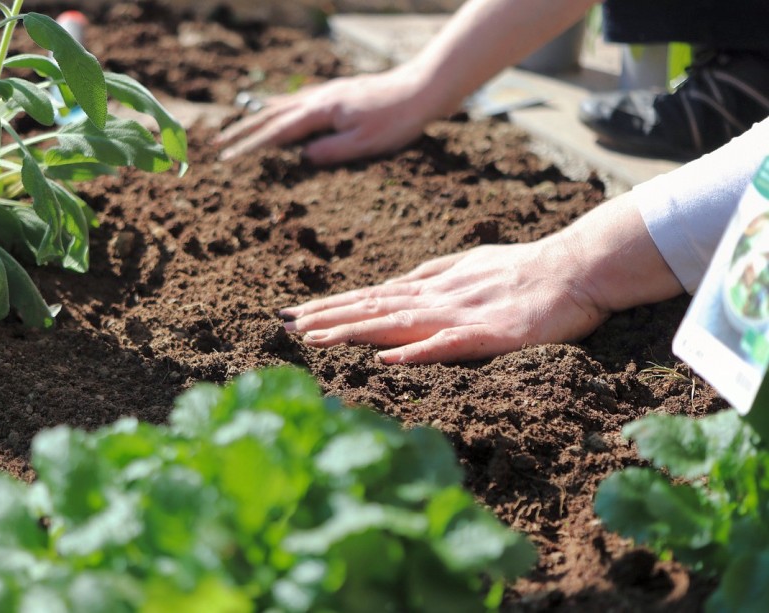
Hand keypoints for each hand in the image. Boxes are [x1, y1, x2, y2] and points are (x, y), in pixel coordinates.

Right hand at [215, 66, 438, 164]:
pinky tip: (277, 109)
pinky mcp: (336, 93)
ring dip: (256, 118)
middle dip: (243, 131)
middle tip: (218, 144)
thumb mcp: (364, 144)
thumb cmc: (396, 120)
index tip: (228, 159)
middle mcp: (319, 98)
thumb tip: (302, 158)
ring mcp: (326, 93)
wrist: (421, 89)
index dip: (250, 147)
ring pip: (282, 105)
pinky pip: (298, 100)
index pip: (277, 132)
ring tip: (237, 128)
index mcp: (321, 112)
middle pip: (271, 116)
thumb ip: (331, 151)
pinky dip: (279, 107)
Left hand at [279, 239, 608, 363]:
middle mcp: (438, 298)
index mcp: (433, 286)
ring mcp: (462, 314)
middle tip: (284, 325)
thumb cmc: (525, 268)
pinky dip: (415, 351)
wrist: (578, 266)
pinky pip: (448, 344)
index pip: (371, 297)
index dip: (332, 306)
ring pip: (397, 323)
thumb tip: (395, 284)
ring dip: (353, 330)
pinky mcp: (490, 334)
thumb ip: (432, 275)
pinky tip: (385, 358)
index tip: (294, 314)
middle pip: (373, 308)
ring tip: (314, 339)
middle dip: (326, 317)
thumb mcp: (469, 266)